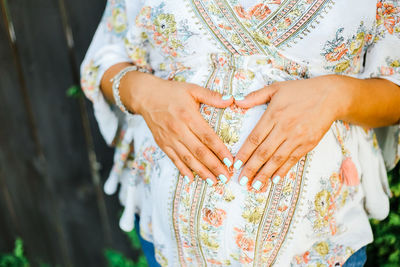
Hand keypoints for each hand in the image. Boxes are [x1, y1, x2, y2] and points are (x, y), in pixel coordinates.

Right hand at [119, 71, 233, 184]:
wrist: (145, 96)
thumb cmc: (171, 91)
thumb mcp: (192, 89)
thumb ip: (212, 96)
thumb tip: (231, 99)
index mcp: (188, 116)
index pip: (208, 137)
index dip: (220, 151)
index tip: (230, 162)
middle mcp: (179, 130)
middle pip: (199, 152)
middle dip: (214, 166)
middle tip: (226, 177)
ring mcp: (169, 139)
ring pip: (188, 159)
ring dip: (201, 172)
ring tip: (213, 181)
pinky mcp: (162, 144)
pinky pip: (174, 159)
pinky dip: (183, 170)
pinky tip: (192, 179)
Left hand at [233, 75, 343, 190]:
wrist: (331, 96)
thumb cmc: (301, 90)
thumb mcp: (276, 88)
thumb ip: (256, 96)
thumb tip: (237, 101)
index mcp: (273, 115)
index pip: (254, 138)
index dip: (244, 153)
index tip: (236, 164)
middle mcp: (284, 128)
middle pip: (264, 153)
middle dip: (251, 169)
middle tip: (241, 181)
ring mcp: (297, 138)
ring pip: (277, 160)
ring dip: (265, 175)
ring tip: (255, 186)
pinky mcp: (308, 144)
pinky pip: (292, 160)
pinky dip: (282, 171)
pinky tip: (274, 179)